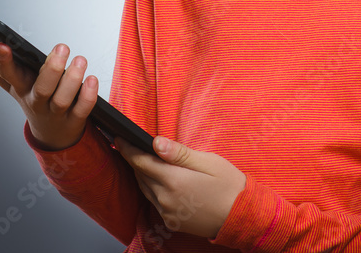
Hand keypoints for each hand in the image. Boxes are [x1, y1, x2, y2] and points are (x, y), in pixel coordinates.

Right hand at [0, 34, 98, 150]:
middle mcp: (36, 101)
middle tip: (62, 47)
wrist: (52, 135)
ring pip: (63, 99)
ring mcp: (56, 113)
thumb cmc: (30, 96)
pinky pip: (82, 109)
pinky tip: (92, 79)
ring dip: (72, 79)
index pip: (7, 75)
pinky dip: (88, 95)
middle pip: (41, 89)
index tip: (2, 44)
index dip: (3, 61)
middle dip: (51, 69)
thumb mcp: (10, 81)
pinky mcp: (74, 120)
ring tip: (80, 60)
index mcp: (19, 88)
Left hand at [114, 135, 246, 238]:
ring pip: (145, 189)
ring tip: (141, 161)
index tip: (118, 138)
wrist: (241, 216)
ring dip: (141, 174)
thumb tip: (155, 143)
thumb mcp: (208, 161)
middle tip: (128, 146)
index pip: (141, 162)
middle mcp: (166, 199)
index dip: (127, 149)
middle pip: (141, 175)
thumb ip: (179, 153)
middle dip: (134, 160)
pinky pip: (154, 202)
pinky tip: (156, 180)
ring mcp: (167, 213)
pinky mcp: (171, 222)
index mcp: (174, 180)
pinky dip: (151, 189)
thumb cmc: (229, 185)